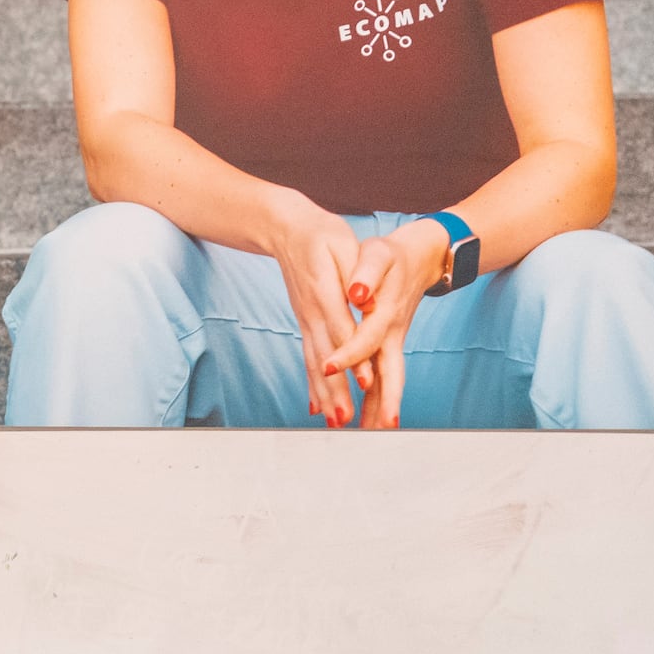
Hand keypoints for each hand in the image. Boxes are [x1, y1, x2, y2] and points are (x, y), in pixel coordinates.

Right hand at [262, 197, 368, 427]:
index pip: (342, 329)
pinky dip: (312, 385)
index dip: (354, 357)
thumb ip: (354, 273)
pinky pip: (308, 358)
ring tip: (336, 423)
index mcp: (324, 292)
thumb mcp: (342, 246)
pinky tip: (317, 407)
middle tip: (346, 420)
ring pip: (315, 363)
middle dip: (336, 390)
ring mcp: (306, 320)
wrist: (287, 230)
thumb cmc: (321, 235)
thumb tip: (366, 300)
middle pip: (325, 356)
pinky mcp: (305, 324)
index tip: (366, 382)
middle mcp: (312, 312)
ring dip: (325, 395)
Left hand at [328, 220, 451, 429]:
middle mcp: (392, 334)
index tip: (328, 367)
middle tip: (371, 431)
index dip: (348, 354)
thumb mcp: (378, 254)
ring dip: (380, 408)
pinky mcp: (390, 344)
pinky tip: (368, 418)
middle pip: (389, 374)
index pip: (366, 339)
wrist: (420, 255)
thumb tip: (358, 292)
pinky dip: (377, 397)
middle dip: (381, 402)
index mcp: (385, 313)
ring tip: (369, 436)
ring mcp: (393, 342)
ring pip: (389, 381)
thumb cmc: (392, 254)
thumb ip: (368, 271)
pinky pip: (384, 376)